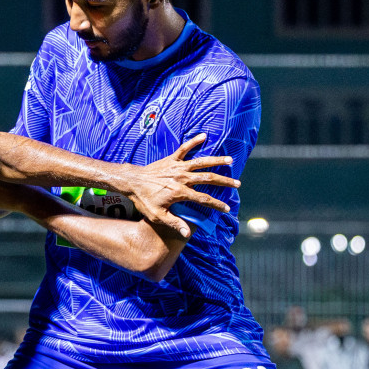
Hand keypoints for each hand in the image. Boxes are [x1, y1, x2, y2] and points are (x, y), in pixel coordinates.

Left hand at [117, 135, 238, 237]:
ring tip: (230, 160)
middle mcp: (181, 178)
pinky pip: (184, 148)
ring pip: (201, 162)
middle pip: (208, 179)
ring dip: (216, 161)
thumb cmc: (144, 200)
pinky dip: (194, 141)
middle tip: (237, 184)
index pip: (204, 200)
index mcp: (180, 193)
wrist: (131, 182)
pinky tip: (204, 136)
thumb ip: (174, 223)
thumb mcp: (157, 216)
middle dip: (224, 182)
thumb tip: (188, 233)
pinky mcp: (171, 159)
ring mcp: (177, 167)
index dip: (217, 205)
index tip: (227, 208)